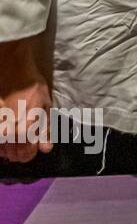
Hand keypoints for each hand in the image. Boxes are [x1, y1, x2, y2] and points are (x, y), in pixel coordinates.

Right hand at [0, 36, 52, 163]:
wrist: (12, 69)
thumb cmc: (31, 85)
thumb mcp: (46, 105)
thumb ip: (45, 128)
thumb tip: (46, 148)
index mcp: (26, 127)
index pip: (26, 153)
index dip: (30, 154)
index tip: (32, 150)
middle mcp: (9, 130)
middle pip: (11, 153)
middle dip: (18, 152)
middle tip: (22, 145)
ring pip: (0, 147)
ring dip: (7, 147)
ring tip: (13, 139)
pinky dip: (0, 139)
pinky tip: (4, 132)